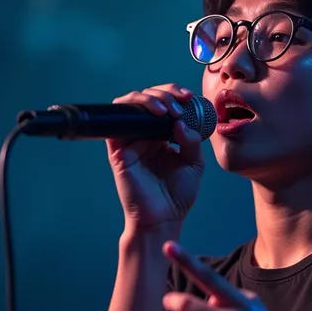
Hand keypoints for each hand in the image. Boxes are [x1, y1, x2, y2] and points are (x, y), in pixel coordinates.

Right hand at [107, 84, 204, 230]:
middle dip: (165, 93)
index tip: (189, 97)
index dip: (175, 94)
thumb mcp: (194, 163)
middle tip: (179, 105)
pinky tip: (153, 114)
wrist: (163, 217)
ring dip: (149, 97)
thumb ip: (192, 140)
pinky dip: (132, 108)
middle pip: (149, 98)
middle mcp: (145, 134)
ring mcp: (130, 139)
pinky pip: (116, 120)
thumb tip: (180, 122)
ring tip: (166, 109)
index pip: (165, 103)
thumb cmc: (178, 194)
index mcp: (163, 135)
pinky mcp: (118, 148)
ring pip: (131, 103)